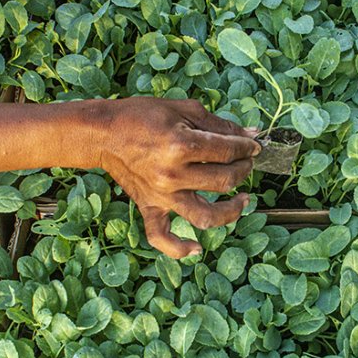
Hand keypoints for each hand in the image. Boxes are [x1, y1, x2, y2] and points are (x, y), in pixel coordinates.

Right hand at [97, 98, 260, 257]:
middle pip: (224, 180)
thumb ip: (219, 124)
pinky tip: (197, 248)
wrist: (104, 133)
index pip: (227, 150)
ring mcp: (161, 196)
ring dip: (231, 211)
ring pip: (205, 216)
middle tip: (247, 161)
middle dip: (244, 169)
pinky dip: (179, 248)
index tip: (253, 146)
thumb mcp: (183, 109)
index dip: (247, 147)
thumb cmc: (142, 116)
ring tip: (244, 200)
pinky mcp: (148, 207)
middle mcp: (172, 175)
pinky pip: (162, 237)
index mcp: (180, 146)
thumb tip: (251, 135)